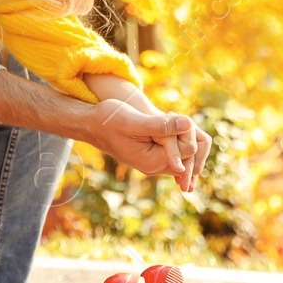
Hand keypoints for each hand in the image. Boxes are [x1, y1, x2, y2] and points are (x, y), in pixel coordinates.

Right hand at [84, 99, 211, 192]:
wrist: (92, 125)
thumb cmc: (109, 121)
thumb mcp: (135, 121)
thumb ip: (162, 125)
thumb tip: (188, 124)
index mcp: (153, 162)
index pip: (189, 149)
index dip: (185, 129)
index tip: (169, 115)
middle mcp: (156, 168)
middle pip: (190, 154)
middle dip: (184, 132)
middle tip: (167, 115)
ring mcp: (155, 164)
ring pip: (184, 152)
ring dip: (179, 134)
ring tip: (163, 119)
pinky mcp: (154, 157)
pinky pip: (176, 151)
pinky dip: (174, 137)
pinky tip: (162, 124)